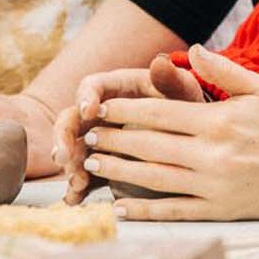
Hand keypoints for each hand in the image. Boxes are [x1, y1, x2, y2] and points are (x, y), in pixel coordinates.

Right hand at [56, 53, 204, 203]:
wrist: (194, 139)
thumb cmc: (189, 108)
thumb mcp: (184, 94)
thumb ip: (171, 80)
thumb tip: (161, 60)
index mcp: (119, 88)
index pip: (92, 85)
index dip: (86, 96)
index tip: (88, 111)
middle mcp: (102, 112)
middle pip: (72, 118)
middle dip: (64, 137)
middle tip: (63, 156)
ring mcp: (100, 138)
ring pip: (74, 149)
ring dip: (71, 165)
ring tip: (78, 182)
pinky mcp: (103, 162)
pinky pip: (84, 172)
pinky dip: (77, 186)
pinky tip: (75, 198)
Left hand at [78, 44, 258, 220]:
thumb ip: (222, 69)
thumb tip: (189, 49)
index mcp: (219, 121)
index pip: (159, 114)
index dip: (124, 112)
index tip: (100, 109)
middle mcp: (213, 155)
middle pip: (149, 146)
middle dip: (112, 140)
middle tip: (85, 136)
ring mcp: (214, 186)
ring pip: (154, 179)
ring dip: (119, 172)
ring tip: (93, 164)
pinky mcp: (218, 211)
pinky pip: (173, 211)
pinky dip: (143, 210)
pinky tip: (120, 207)